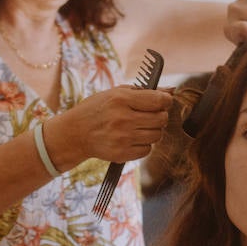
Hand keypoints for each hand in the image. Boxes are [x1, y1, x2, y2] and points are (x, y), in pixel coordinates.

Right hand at [46, 85, 171, 167]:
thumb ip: (144, 91)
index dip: (165, 101)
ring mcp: (122, 138)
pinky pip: (147, 150)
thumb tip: (172, 91)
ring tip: (139, 126)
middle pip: (161, 119)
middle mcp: (123, 119)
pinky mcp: (122, 154)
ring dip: (152, 131)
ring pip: (157, 135)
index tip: (162, 102)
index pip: (159, 101)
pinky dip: (143, 144)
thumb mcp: (116, 93)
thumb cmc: (97, 109)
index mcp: (121, 99)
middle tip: (149, 115)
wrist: (75, 133)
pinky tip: (132, 138)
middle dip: (160, 116)